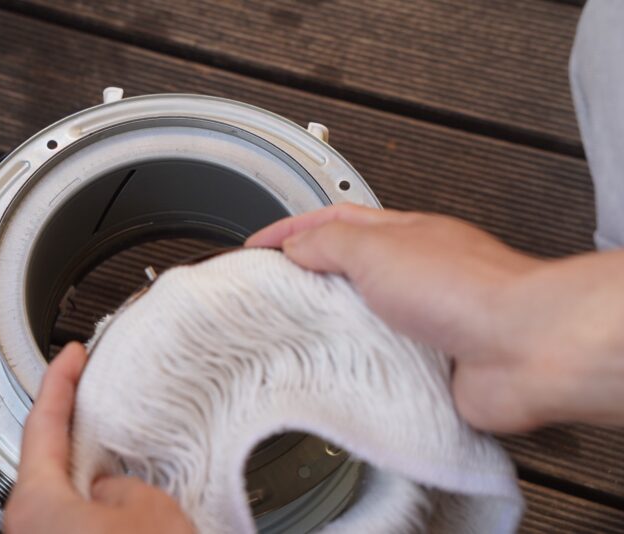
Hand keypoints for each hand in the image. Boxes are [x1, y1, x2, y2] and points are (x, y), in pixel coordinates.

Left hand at [5, 342, 194, 533]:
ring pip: (71, 496)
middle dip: (79, 425)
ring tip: (129, 454)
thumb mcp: (148, 507)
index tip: (72, 354)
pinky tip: (135, 502)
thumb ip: (123, 481)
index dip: (59, 379)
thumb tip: (115, 487)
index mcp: (36, 502)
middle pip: (52, 460)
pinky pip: (83, 521)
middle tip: (98, 397)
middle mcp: (31, 526)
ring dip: (99, 471)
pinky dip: (104, 503)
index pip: (42, 422)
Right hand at [247, 204, 623, 432]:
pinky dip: (356, 368)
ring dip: (331, 328)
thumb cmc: (470, 289)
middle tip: (270, 293)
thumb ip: (330, 243)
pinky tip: (339, 372)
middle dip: (305, 281)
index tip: (258, 244)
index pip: (333, 223)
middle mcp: (412, 275)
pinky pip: (378, 364)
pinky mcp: (427, 364)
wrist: (522, 347)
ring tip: (297, 335)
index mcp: (401, 236)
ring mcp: (421, 320)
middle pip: (345, 272)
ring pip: (360, 321)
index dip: (291, 230)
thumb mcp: (378, 248)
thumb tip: (296, 245)